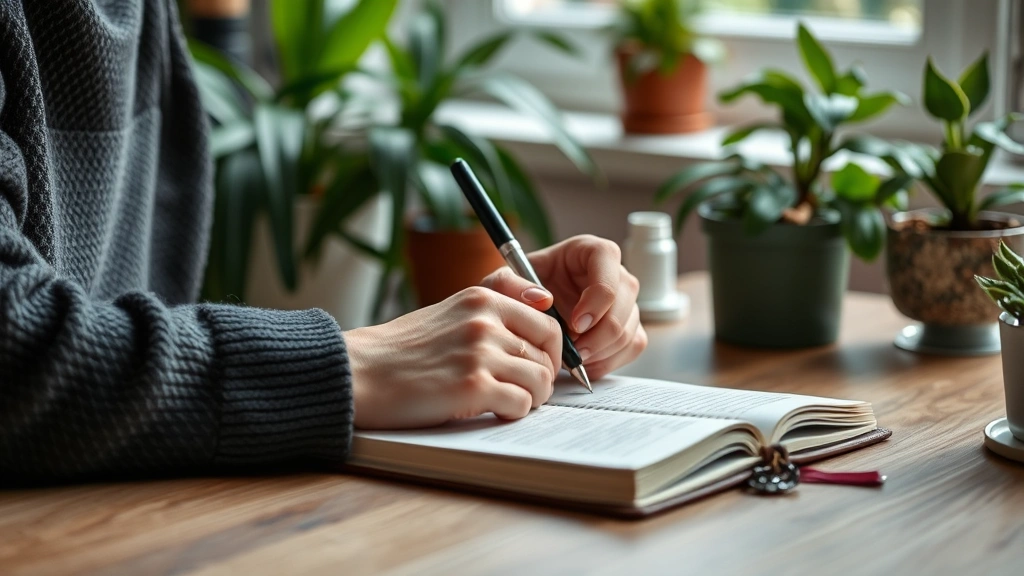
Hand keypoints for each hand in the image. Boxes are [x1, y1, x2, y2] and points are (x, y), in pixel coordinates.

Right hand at [345, 286, 562, 428]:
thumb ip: (495, 300)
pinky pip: (521, 404)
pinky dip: (513, 413)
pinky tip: (492, 411)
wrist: (360, 372)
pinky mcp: (472, 387)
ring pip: (540, 380)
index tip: (539, 365)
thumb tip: (545, 299)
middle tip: (523, 389)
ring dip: (530, 398)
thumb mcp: (451, 308)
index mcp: (482, 299)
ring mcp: (480, 353)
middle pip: (549, 353)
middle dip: (542, 376)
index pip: (547, 323)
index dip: (551, 351)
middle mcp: (484, 321)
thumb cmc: (404, 348)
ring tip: (506, 401)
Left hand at [481, 235, 645, 379]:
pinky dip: (609, 361)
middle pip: (624, 301)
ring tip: (572, 359)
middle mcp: (613, 272)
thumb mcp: (499, 283)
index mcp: (588, 251)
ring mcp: (624, 301)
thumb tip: (542, 299)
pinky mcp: (628, 326)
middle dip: (600, 334)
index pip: (607, 259)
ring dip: (602, 351)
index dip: (598, 295)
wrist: (524, 316)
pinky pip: (632, 346)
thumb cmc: (516, 295)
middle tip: (573, 353)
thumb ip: (507, 284)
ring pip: (630, 328)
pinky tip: (583, 364)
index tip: (576, 324)